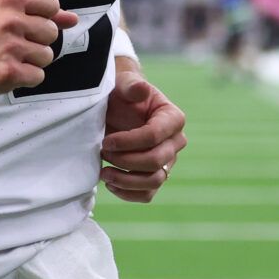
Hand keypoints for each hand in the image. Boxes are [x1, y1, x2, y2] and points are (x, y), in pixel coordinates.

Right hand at [0, 0, 78, 100]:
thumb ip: (37, 11)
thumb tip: (72, 19)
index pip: (51, 4)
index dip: (44, 17)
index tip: (28, 25)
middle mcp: (11, 21)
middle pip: (51, 33)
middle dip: (37, 41)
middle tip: (14, 44)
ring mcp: (11, 47)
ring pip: (47, 56)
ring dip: (32, 60)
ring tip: (9, 58)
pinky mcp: (9, 72)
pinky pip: (38, 76)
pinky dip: (26, 77)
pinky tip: (9, 71)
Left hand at [100, 66, 185, 203]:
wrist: (117, 108)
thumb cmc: (122, 95)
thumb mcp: (124, 85)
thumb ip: (132, 86)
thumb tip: (141, 89)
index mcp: (172, 118)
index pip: (154, 136)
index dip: (128, 142)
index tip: (106, 142)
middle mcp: (175, 142)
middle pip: (156, 161)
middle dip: (125, 161)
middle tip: (103, 153)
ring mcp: (167, 161)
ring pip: (154, 181)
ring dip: (126, 181)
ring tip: (104, 173)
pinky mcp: (156, 176)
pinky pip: (147, 194)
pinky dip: (128, 194)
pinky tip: (110, 184)